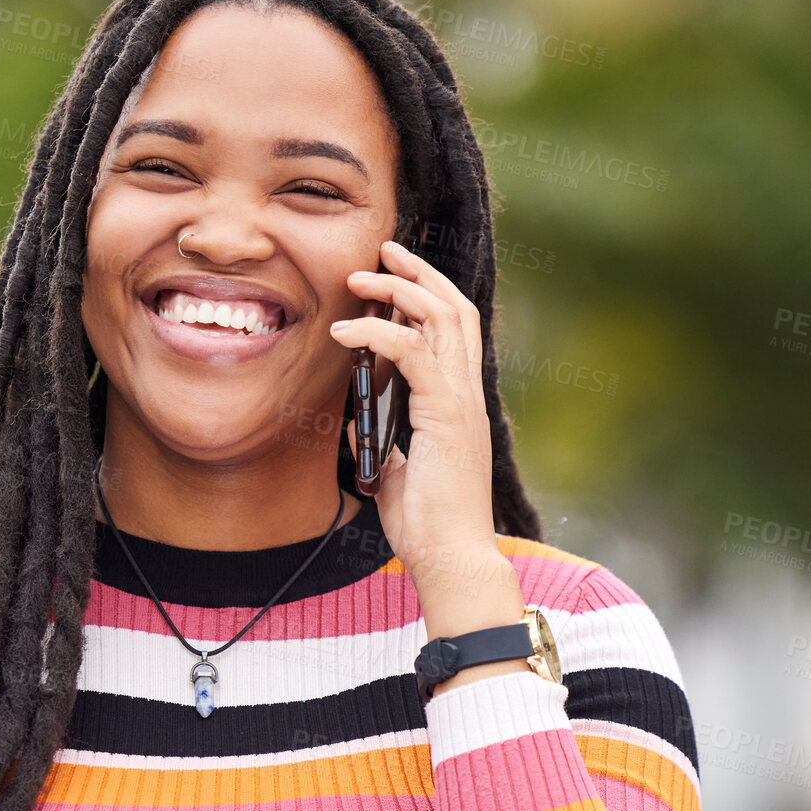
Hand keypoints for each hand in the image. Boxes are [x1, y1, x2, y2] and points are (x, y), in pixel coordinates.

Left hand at [329, 238, 501, 585]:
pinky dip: (377, 333)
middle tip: (383, 250)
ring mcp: (460, 402)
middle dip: (417, 273)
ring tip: (360, 277)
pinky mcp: (445, 415)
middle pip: (453, 309)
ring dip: (397, 289)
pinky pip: (413, 353)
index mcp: (457, 405)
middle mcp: (466, 395)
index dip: (426, 294)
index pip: (452, 331)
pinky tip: (345, 330)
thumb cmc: (427, 526)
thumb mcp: (395, 473)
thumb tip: (356, 417)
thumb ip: (383, 440)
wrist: (451, 559)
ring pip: (440, 318)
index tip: (392, 276)